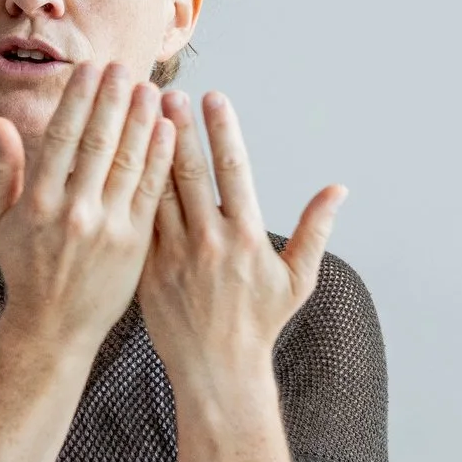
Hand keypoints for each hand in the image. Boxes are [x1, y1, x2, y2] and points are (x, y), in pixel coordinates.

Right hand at [0, 62, 176, 352]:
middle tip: (125, 66)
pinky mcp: (135, 243)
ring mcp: (108, 228)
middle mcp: (74, 212)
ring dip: (141, 120)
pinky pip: (150, 191)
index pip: (62, 137)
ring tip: (151, 88)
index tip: (90, 69)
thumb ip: (1, 171)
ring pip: (128, 162)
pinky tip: (167, 130)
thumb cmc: (25, 271)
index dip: (78, 99)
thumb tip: (0, 122)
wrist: (54, 327)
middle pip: (98, 142)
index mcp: (38, 202)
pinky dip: (159, 158)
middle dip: (113, 99)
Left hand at [140, 90, 344, 401]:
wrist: (217, 369)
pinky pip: (139, 219)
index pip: (234, 171)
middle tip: (168, 91)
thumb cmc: (261, 324)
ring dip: (150, 150)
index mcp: (245, 237)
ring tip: (139, 115)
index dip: (223, 131)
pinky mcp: (148, 268)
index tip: (215, 98)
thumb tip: (338, 189)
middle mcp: (209, 242)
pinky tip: (123, 160)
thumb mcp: (297, 279)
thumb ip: (314, 230)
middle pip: (190, 172)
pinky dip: (131, 187)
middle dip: (179, 127)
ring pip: (158, 189)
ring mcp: (175, 255)